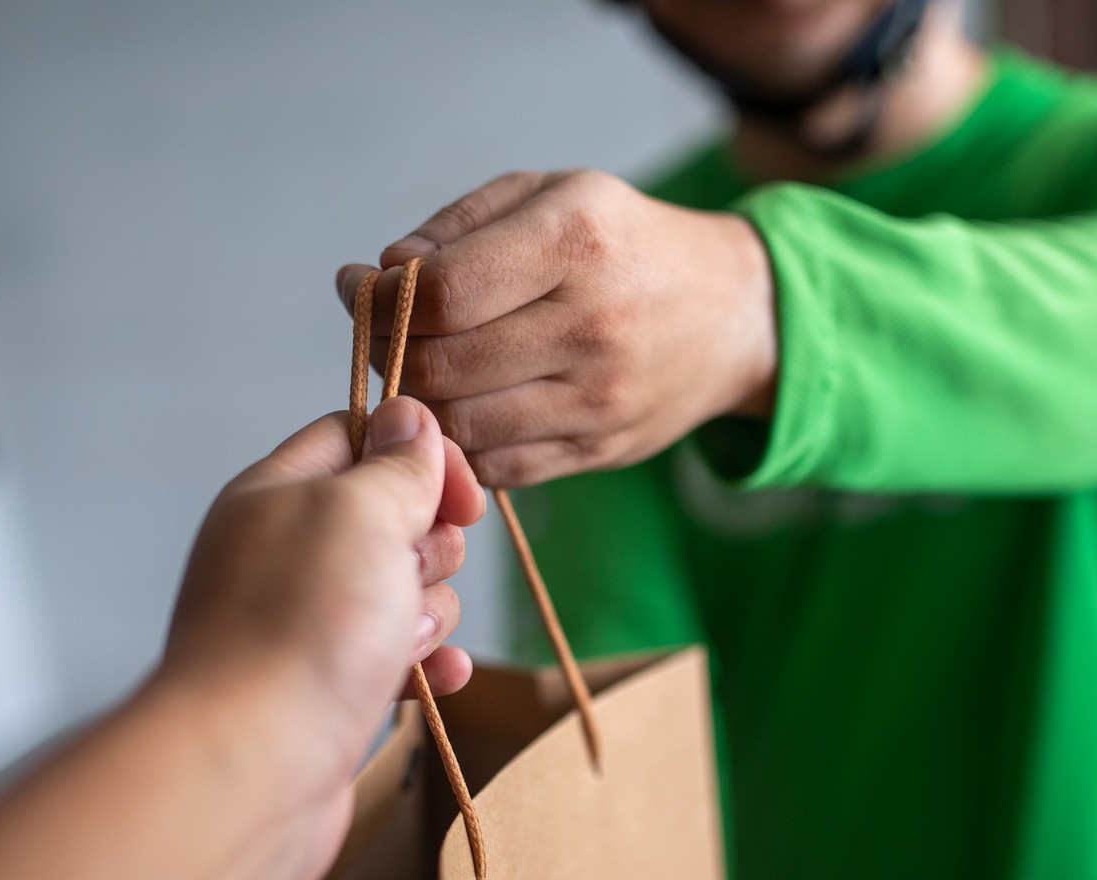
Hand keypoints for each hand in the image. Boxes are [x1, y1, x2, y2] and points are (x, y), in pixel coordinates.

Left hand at [151, 397, 483, 879]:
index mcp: (277, 493)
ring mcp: (304, 625)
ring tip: (400, 642)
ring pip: (402, 592)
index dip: (419, 454)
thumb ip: (394, 464)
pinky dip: (424, 664)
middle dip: (429, 546)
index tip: (462, 495)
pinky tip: (435, 678)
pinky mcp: (326, 690)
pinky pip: (396, 659)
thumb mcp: (361, 512)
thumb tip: (408, 417)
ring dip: (427, 612)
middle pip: (392, 518)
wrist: (253, 765)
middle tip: (408, 575)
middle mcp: (285, 554)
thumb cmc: (301, 628)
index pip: (356, 436)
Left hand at [336, 169, 776, 487]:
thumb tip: (377, 277)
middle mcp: (591, 324)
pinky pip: (497, 467)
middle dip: (391, 354)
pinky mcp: (599, 450)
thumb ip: (456, 227)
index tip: (363, 286)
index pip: (442, 292)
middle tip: (388, 335)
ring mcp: (599, 397)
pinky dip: (462, 445)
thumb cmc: (622, 243)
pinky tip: (466, 405)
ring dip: (420, 406)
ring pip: (462, 427)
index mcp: (576, 239)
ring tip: (423, 369)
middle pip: (442, 367)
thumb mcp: (550, 195)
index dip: (383, 298)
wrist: (732, 314)